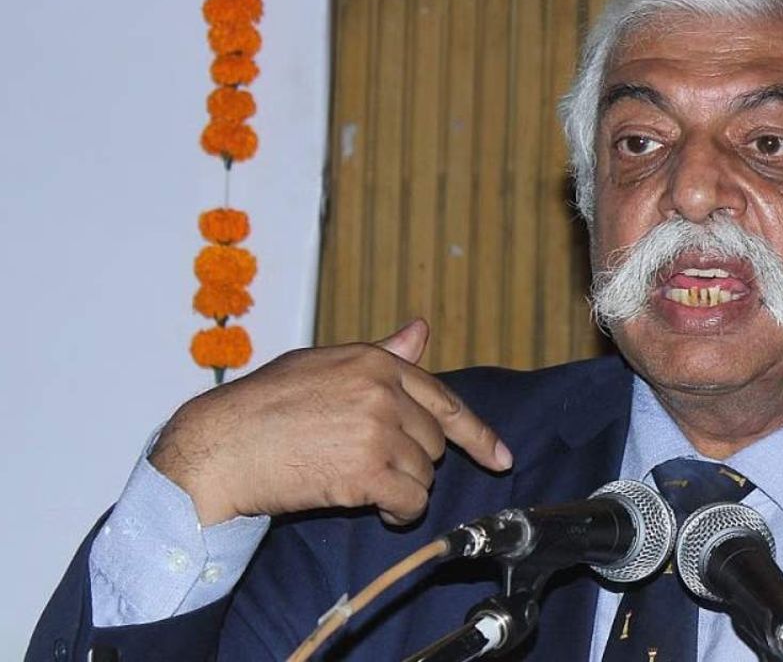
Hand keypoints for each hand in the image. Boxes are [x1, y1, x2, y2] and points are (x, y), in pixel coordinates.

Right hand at [149, 319, 511, 525]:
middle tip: (367, 466)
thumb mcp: (323, 365)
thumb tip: (421, 331)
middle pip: (433, 444)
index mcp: (375, 363)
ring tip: (358, 482)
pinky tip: (375, 508)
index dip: (477, 435)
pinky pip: (411, 501)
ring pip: (424, 475)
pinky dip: (399, 512)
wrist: (220, 446)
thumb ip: (380, 355)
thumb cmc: (264, 407)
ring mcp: (377, 431)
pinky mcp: (367, 471)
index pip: (444, 401)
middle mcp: (383, 392)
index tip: (501, 457)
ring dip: (400, 489)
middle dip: (410, 462)